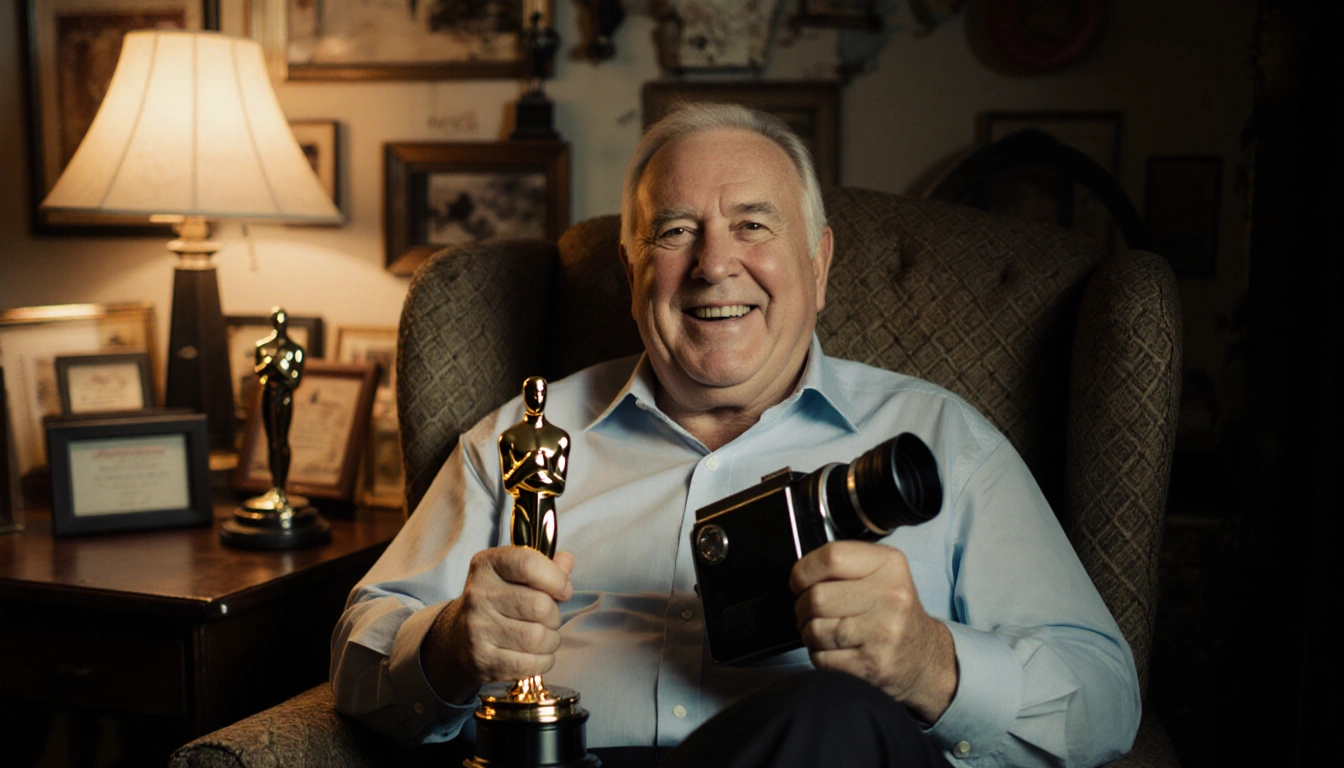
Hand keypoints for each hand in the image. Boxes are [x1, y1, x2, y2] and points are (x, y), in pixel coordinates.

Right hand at [423, 547, 574, 703]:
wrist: (460, 636)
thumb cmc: (499, 600)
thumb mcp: (516, 574)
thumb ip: (546, 565)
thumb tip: (566, 562)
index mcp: (488, 565)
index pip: (529, 564)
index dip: (556, 579)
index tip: (562, 591)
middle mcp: (478, 595)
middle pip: (539, 606)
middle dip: (554, 616)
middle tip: (549, 619)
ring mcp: (477, 629)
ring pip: (537, 638)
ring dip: (551, 641)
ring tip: (543, 637)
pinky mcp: (482, 659)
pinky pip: (528, 664)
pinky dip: (543, 661)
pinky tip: (536, 654)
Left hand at [790, 541, 957, 722]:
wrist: (925, 657)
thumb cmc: (893, 613)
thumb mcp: (881, 574)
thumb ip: (844, 566)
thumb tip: (800, 575)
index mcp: (889, 565)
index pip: (831, 557)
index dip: (804, 571)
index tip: (800, 582)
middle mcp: (891, 596)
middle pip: (817, 596)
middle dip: (802, 607)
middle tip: (809, 612)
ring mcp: (884, 632)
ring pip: (815, 630)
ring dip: (809, 633)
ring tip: (822, 632)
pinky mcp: (873, 664)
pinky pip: (822, 657)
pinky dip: (818, 654)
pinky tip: (833, 650)